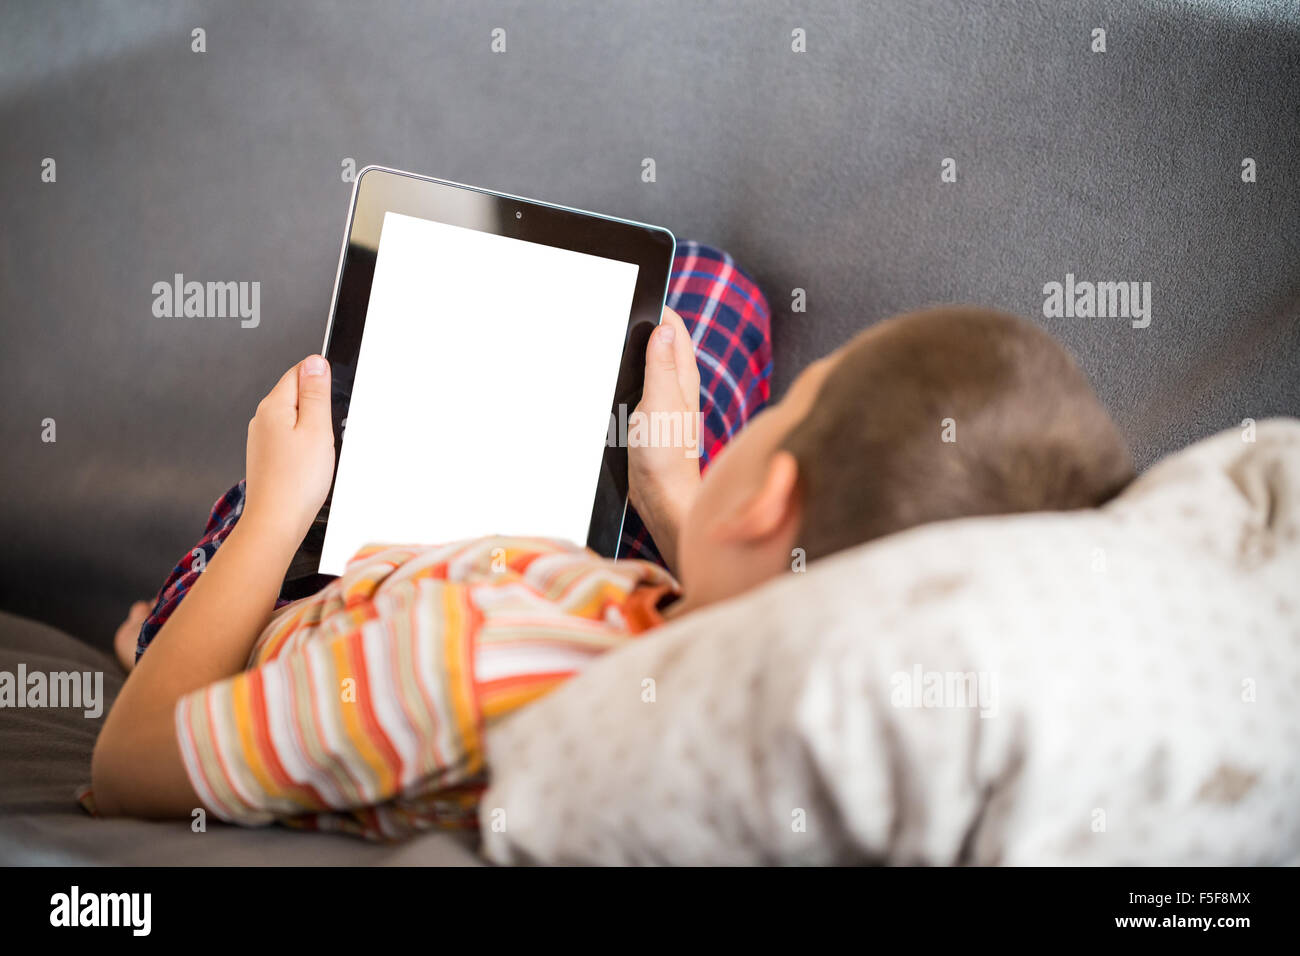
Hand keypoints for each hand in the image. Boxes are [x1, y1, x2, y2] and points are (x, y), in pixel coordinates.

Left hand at [242, 355, 335, 544]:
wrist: (276, 520)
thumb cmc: (296, 481)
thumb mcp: (316, 428)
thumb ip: (316, 393)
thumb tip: (315, 362)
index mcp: (273, 405)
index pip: (298, 371)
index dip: (320, 380)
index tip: (333, 399)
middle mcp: (262, 418)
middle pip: (295, 394)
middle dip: (317, 406)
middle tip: (328, 431)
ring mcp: (262, 438)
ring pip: (293, 417)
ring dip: (311, 427)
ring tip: (319, 451)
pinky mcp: (266, 455)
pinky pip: (288, 437)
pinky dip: (303, 444)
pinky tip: (310, 462)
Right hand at [628, 307, 701, 570]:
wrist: (663, 503)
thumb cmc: (666, 459)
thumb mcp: (660, 404)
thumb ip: (662, 367)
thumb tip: (665, 326)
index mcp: (683, 378)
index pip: (675, 329)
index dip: (659, 307)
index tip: (639, 289)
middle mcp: (676, 389)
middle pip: (661, 344)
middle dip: (644, 324)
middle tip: (619, 305)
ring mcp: (663, 407)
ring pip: (648, 367)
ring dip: (633, 352)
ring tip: (611, 333)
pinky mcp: (649, 425)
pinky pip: (637, 391)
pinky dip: (625, 380)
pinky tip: (610, 382)